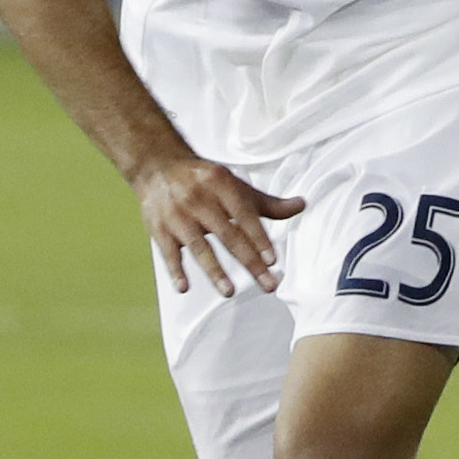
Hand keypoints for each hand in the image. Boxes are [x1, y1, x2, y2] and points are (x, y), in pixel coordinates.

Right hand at [135, 154, 304, 296]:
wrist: (158, 166)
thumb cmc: (203, 180)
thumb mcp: (234, 185)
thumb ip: (266, 202)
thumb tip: (301, 205)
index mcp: (221, 185)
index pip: (244, 215)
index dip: (259, 238)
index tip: (272, 259)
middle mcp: (200, 200)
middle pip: (228, 235)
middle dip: (250, 262)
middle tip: (268, 284)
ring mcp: (178, 216)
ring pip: (200, 247)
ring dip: (215, 271)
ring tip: (230, 291)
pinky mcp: (160, 230)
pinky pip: (169, 253)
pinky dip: (175, 271)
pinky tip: (184, 287)